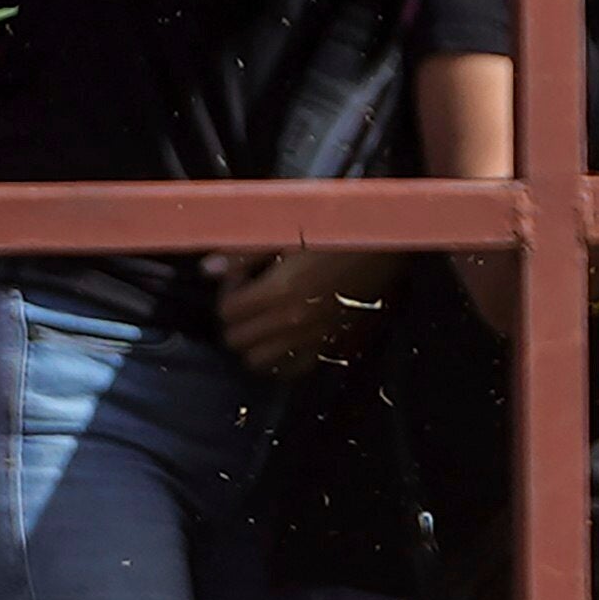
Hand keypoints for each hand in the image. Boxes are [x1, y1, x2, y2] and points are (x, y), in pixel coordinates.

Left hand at [201, 245, 390, 373]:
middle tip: (249, 299)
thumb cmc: (341, 230)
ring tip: (263, 322)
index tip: (241, 278)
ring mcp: (316, 336)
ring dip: (254, 343)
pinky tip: (288, 338)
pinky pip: (298, 368)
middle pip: (237, 341)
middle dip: (235, 320)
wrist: (392, 242)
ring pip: (261, 362)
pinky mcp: (336, 342)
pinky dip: (284, 359)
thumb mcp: (288, 232)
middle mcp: (296, 321)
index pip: (227, 311)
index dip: (227, 293)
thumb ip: (243, 253)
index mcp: (280, 291)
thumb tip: (207, 269)